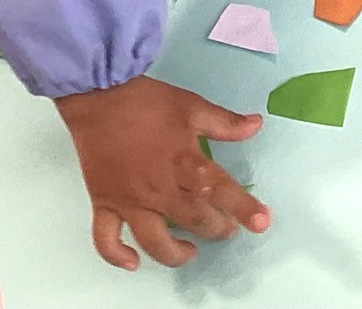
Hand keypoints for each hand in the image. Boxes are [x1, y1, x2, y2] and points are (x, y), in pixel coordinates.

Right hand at [55, 76, 268, 270]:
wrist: (99, 97)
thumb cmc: (147, 102)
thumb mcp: (192, 106)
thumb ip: (224, 122)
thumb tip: (256, 125)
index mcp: (184, 162)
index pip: (220, 189)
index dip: (244, 208)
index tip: (262, 223)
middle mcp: (159, 188)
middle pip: (192, 220)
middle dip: (215, 229)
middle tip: (226, 229)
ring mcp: (129, 201)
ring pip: (153, 241)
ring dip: (174, 254)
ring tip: (188, 252)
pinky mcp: (104, 204)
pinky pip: (106, 239)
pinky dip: (117, 256)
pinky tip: (132, 263)